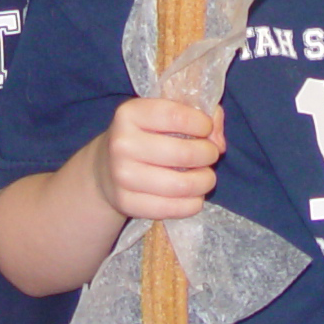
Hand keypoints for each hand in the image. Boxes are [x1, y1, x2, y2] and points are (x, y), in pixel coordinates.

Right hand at [95, 97, 219, 221]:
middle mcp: (122, 144)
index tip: (205, 129)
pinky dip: (193, 203)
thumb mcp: (165, 115)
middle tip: (209, 155)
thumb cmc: (146, 136)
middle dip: (208, 154)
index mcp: (130, 114)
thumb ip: (201, 116)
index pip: (177, 116)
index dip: (202, 124)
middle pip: (185, 153)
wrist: (105, 168)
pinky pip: (173, 209)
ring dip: (205, 181)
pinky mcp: (126, 203)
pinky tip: (193, 195)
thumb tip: (218, 143)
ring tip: (205, 176)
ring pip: (183, 185)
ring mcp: (122, 176)